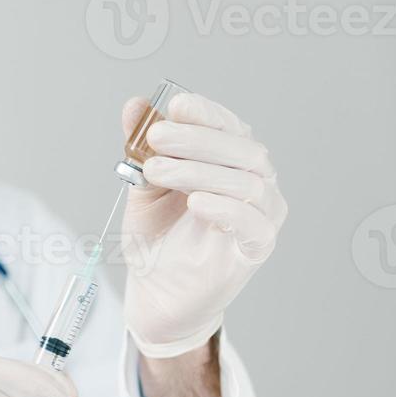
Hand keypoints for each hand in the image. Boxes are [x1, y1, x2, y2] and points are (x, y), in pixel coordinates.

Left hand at [121, 92, 287, 357]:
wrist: (156, 291)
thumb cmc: (158, 237)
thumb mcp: (143, 185)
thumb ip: (141, 148)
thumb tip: (134, 105)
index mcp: (231, 163)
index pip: (231, 127)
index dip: (207, 113)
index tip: (176, 106)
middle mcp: (254, 184)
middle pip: (243, 150)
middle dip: (196, 138)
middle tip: (156, 137)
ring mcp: (261, 217)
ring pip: (247, 182)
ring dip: (198, 170)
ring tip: (157, 170)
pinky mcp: (256, 248)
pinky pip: (254, 223)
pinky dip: (224, 208)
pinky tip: (195, 202)